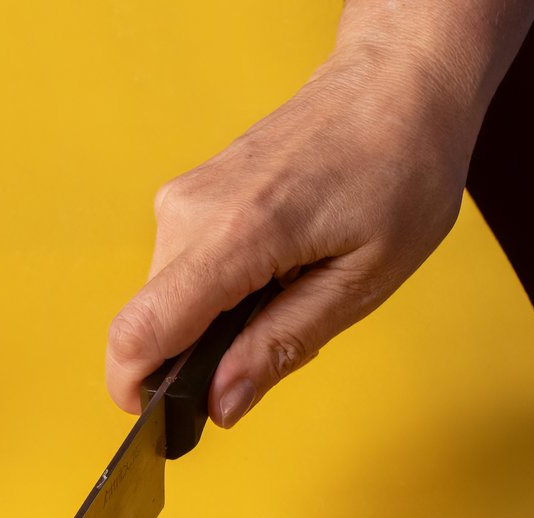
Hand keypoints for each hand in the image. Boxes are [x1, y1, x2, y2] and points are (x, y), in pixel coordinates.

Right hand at [105, 22, 498, 427]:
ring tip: (293, 286)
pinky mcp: (188, 195)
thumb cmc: (399, 167)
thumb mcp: (363, 279)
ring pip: (168, 299)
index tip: (159, 419)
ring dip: (216, 321)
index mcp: (238, 234)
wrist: (396, 83)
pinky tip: (278, 264)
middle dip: (201, 357)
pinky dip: (219, 290)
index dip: (135, 388)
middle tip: (283, 333)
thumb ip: (282, 345)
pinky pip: (182, 270)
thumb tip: (221, 404)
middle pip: (153, 323)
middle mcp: (192, 211)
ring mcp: (184, 198)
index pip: (142, 329)